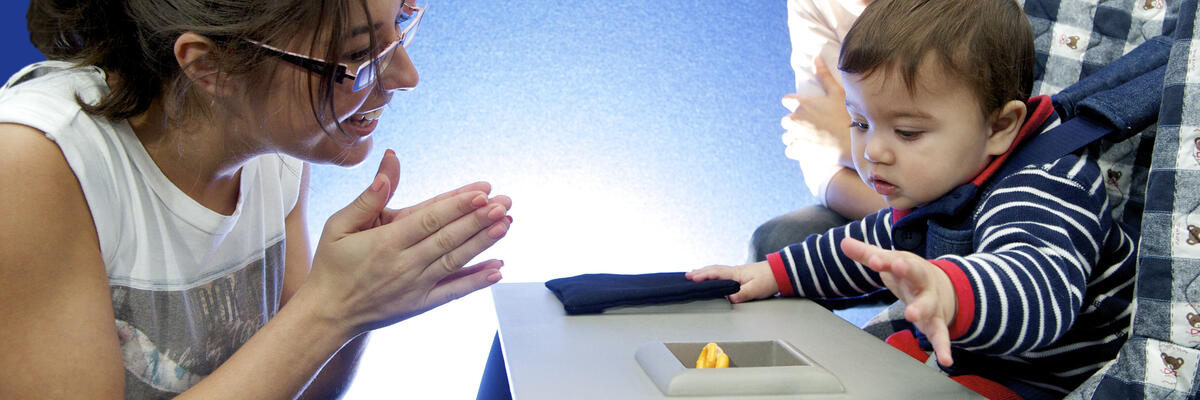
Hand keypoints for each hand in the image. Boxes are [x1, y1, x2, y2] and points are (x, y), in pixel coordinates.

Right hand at [308, 150, 512, 332]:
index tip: (481, 191)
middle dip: (479, 219)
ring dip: (483, 243)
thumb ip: (368, 197)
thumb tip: (388, 163)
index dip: (457, 205)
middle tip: (504, 203)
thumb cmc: (332, 265)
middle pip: (448, 238)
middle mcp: (404, 264)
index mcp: (384, 242)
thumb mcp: (339, 225)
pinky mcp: (421, 305)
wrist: (327, 314)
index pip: (428, 219)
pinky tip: (498, 268)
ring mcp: (415, 286)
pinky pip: (453, 292)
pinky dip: (477, 281)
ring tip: (506, 224)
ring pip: (455, 261)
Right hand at [685, 261, 777, 302]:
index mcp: (736, 273)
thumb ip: (742, 294)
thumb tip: (729, 298)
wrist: (781, 272)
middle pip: (713, 270)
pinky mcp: (740, 274)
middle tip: (687, 276)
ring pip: (717, 270)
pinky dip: (713, 273)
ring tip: (694, 274)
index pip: (716, 274)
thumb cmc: (769, 279)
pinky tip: (712, 276)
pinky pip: (722, 272)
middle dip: (699, 272)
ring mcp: (737, 272)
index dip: (703, 276)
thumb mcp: (756, 289)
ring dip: (705, 271)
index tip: (692, 278)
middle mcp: (734, 271)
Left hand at [781, 56, 853, 169]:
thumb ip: (824, 76)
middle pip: (786, 120)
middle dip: (796, 122)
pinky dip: (796, 150)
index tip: (805, 109)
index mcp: (801, 104)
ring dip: (795, 137)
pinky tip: (808, 149)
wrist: (851, 144)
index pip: (786, 100)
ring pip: (787, 136)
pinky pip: (789, 150)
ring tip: (811, 138)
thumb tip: (815, 57)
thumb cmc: (846, 117)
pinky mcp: (797, 151)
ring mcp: (795, 136)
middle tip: (812, 126)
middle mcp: (794, 120)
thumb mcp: (837, 93)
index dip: (794, 104)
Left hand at [840, 237, 956, 366]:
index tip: (875, 260)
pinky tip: (946, 360)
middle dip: (908, 272)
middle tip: (898, 269)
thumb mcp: (890, 261)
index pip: (896, 261)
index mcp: (909, 267)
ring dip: (920, 310)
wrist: (944, 287)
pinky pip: (940, 335)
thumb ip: (867, 254)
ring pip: (928, 306)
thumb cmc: (910, 273)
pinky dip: (944, 347)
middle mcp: (922, 283)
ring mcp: (931, 303)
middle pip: (917, 276)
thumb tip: (844, 243)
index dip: (886, 260)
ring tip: (912, 316)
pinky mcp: (936, 323)